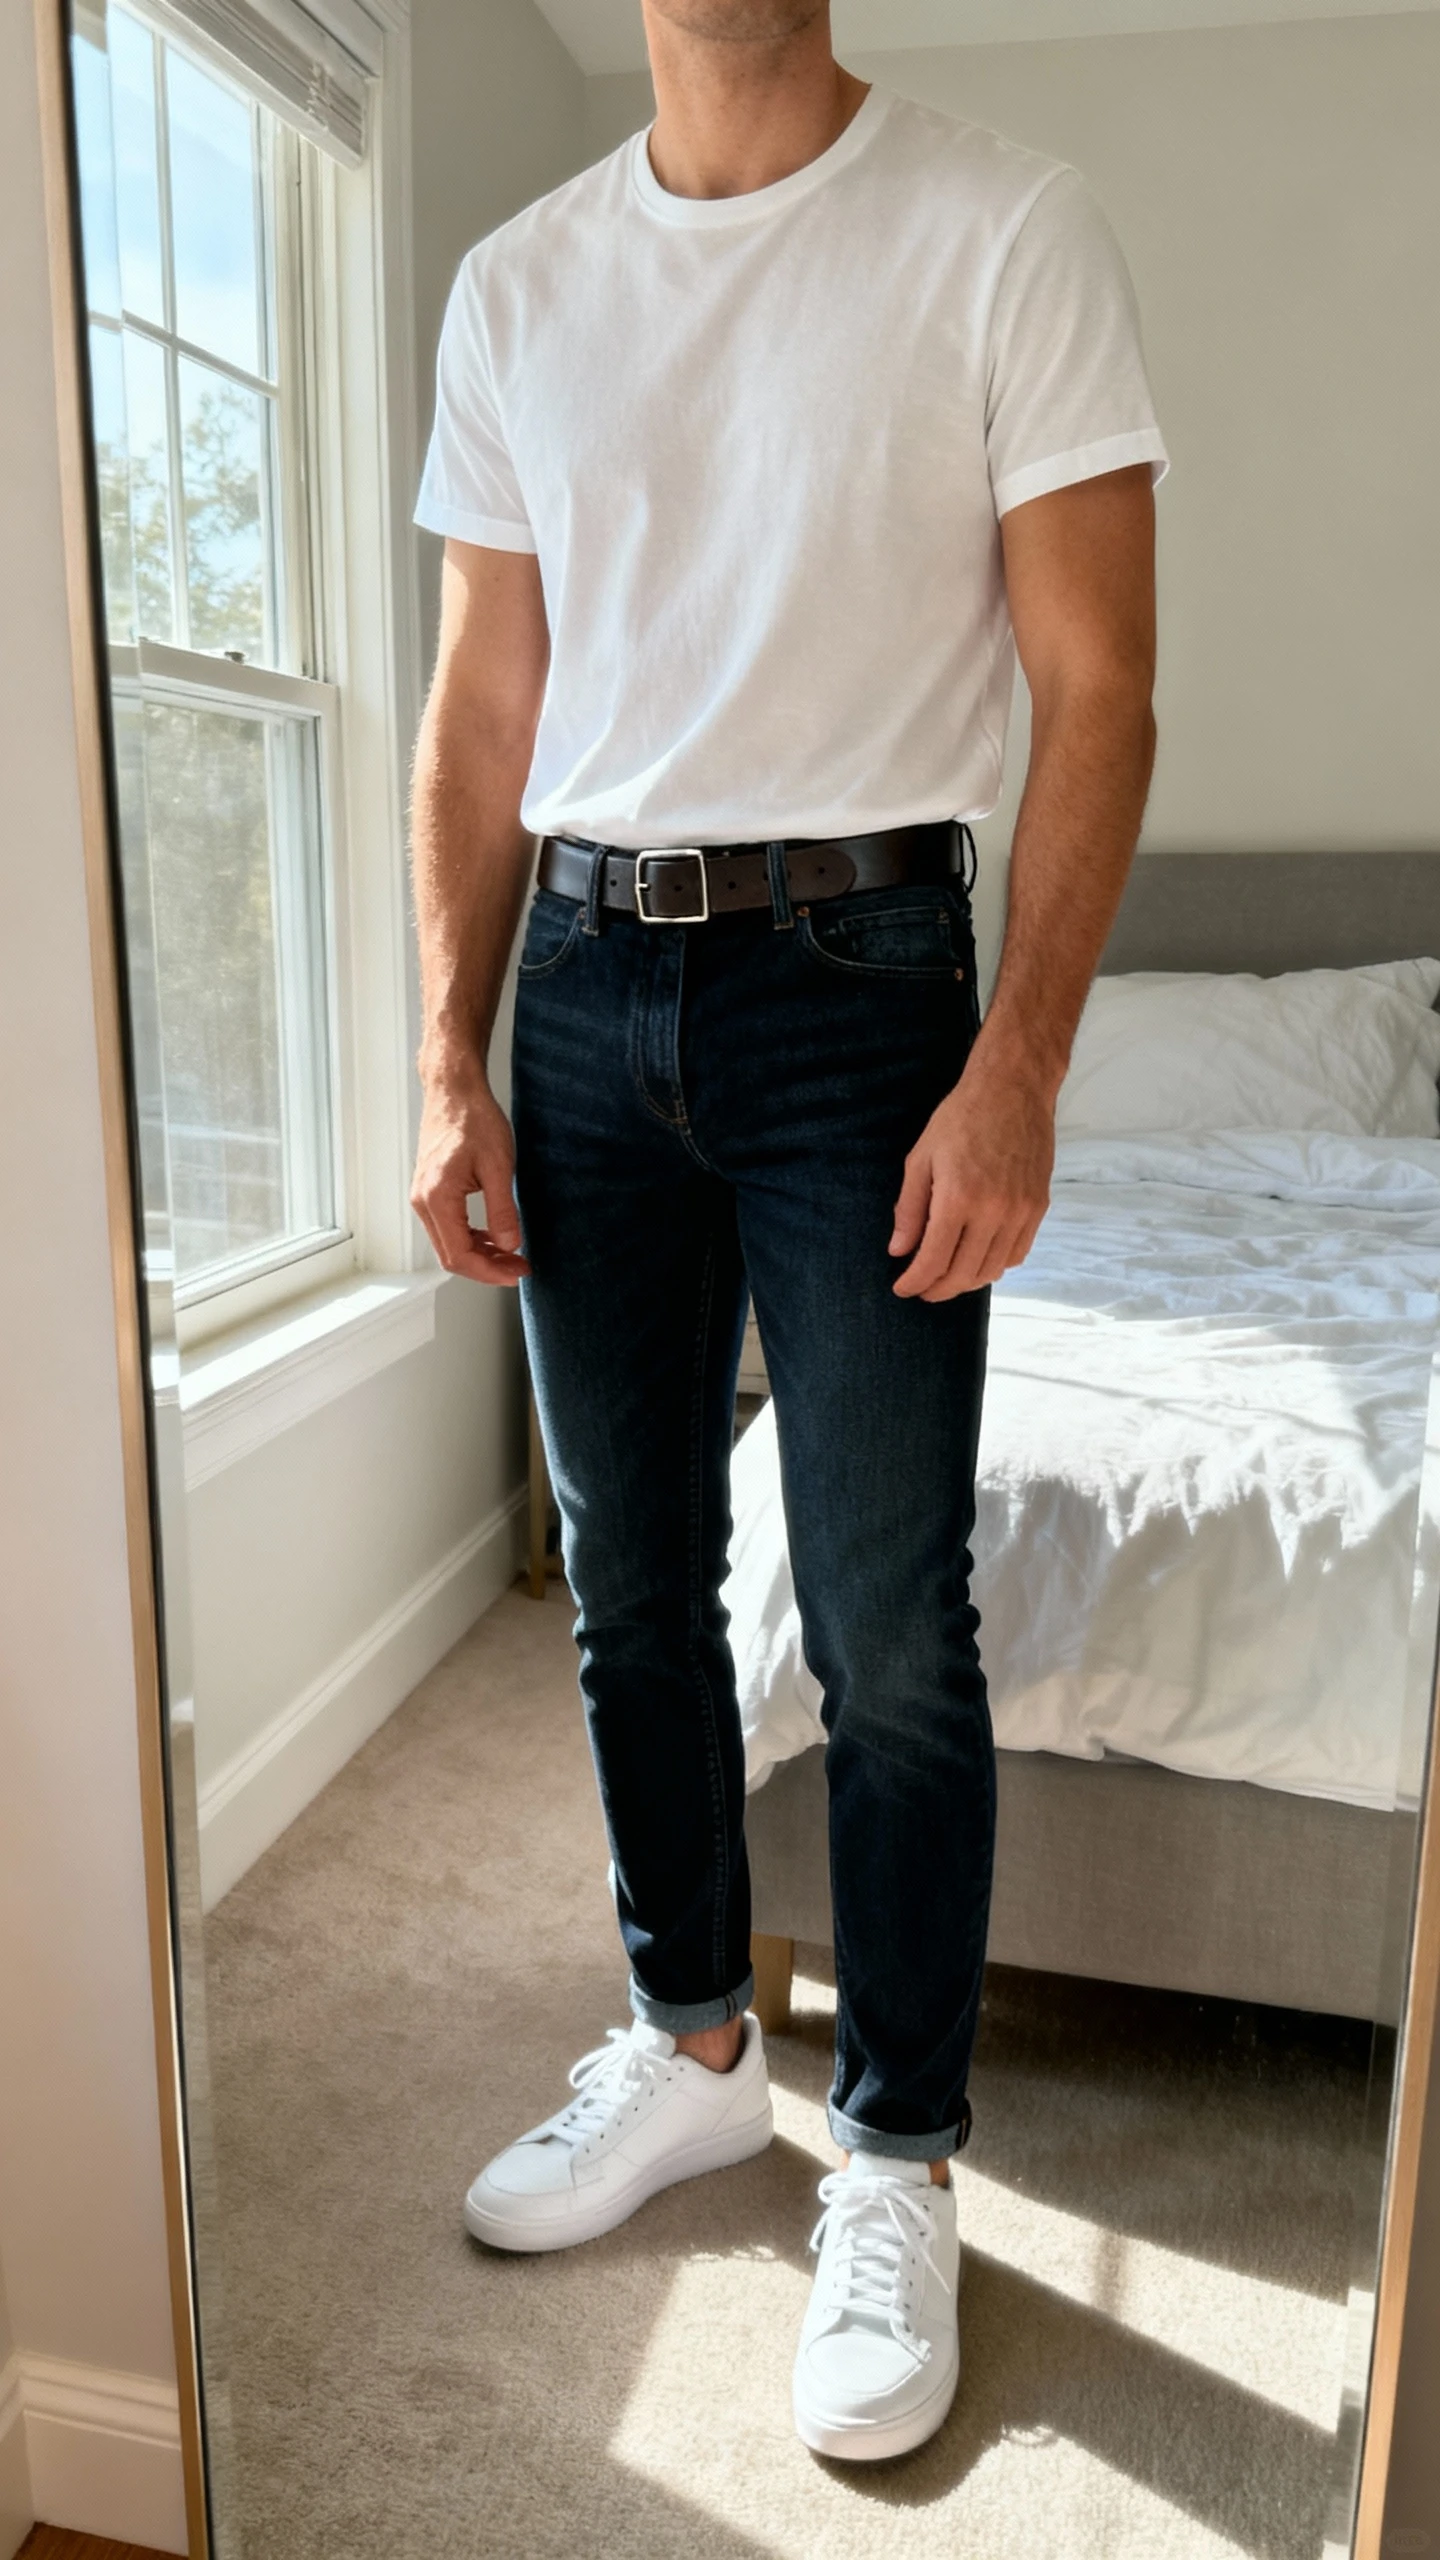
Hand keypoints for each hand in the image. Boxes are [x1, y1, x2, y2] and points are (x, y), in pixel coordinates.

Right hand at [411, 1072, 529, 1285]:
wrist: (453, 1091)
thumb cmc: (474, 1119)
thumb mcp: (499, 1166)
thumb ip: (502, 1210)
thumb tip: (509, 1244)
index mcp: (437, 1198)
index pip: (459, 1255)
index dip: (490, 1272)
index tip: (517, 1273)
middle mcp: (423, 1202)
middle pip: (451, 1256)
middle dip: (487, 1268)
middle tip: (520, 1268)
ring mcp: (423, 1197)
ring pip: (449, 1243)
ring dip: (480, 1254)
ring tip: (512, 1254)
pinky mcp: (429, 1191)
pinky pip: (448, 1227)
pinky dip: (472, 1238)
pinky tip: (494, 1235)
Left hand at [889, 1043, 1054, 1300]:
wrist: (1013, 1089)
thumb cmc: (962, 1118)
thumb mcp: (921, 1158)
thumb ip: (910, 1209)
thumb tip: (899, 1251)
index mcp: (958, 1198)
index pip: (933, 1260)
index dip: (915, 1282)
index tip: (902, 1288)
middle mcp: (993, 1211)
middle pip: (962, 1273)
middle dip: (937, 1289)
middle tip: (921, 1289)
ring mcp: (1021, 1211)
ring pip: (992, 1270)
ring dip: (966, 1282)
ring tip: (947, 1277)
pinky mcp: (1039, 1207)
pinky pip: (1017, 1253)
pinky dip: (995, 1265)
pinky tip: (977, 1259)